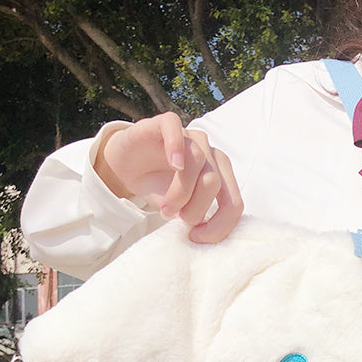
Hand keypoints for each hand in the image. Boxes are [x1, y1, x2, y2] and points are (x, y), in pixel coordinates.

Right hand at [94, 112, 242, 243]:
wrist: (127, 167)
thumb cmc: (159, 188)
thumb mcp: (182, 208)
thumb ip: (198, 215)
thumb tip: (208, 234)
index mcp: (221, 175)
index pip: (234, 202)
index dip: (220, 224)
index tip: (198, 238)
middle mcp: (209, 153)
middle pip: (213, 182)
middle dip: (196, 208)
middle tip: (176, 219)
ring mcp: (188, 136)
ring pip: (197, 160)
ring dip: (181, 191)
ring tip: (166, 208)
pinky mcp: (163, 124)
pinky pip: (174, 127)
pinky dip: (176, 146)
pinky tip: (173, 164)